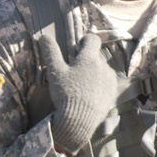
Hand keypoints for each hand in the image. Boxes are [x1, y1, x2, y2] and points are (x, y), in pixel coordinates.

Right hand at [38, 34, 117, 154]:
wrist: (80, 120)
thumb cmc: (66, 94)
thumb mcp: (55, 72)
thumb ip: (50, 52)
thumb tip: (43, 36)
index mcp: (90, 58)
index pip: (93, 39)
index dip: (85, 41)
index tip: (78, 47)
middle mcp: (104, 66)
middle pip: (96, 56)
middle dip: (87, 60)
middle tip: (74, 72)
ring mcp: (110, 80)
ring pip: (102, 69)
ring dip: (94, 72)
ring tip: (81, 85)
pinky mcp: (113, 93)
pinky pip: (107, 83)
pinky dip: (99, 85)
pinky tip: (89, 95)